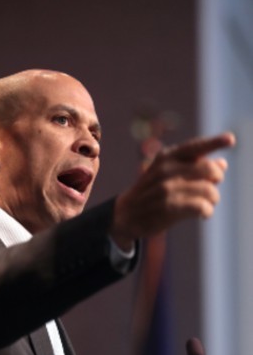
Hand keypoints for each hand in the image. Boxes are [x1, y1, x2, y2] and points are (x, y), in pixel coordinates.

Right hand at [110, 132, 235, 249]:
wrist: (124, 214)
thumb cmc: (151, 193)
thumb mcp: (167, 173)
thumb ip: (193, 166)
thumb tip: (222, 164)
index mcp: (166, 157)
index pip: (195, 147)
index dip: (215, 142)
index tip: (231, 140)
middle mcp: (166, 169)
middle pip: (210, 170)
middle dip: (216, 180)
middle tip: (210, 187)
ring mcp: (167, 188)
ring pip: (209, 190)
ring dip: (213, 199)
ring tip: (206, 204)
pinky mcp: (169, 207)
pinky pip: (202, 207)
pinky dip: (207, 211)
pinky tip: (203, 213)